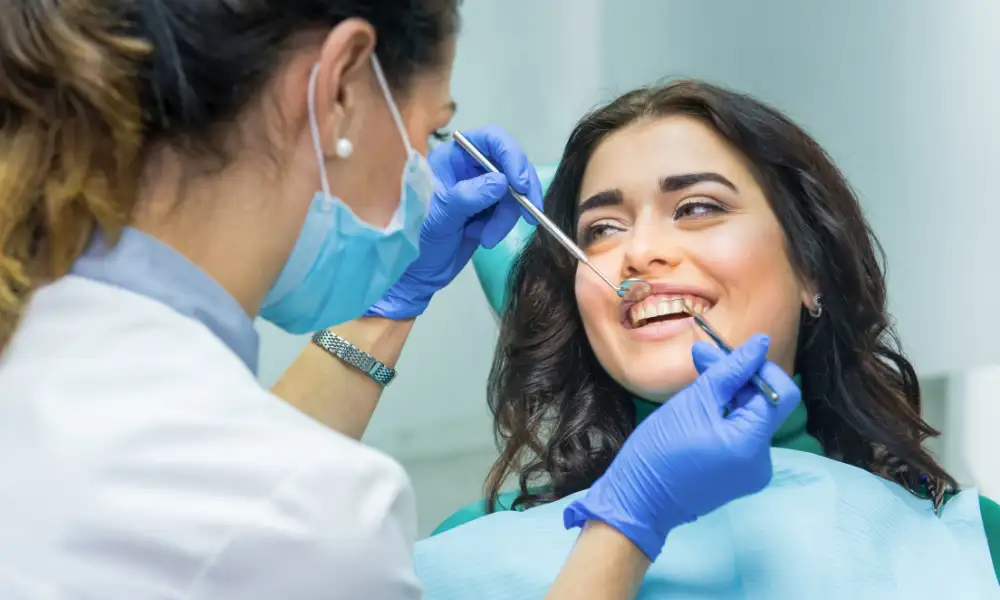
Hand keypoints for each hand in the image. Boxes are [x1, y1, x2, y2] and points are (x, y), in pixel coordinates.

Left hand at [365, 126, 542, 319]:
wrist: (416, 272)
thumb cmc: (417, 238)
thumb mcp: (439, 217)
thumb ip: (468, 197)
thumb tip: (501, 181)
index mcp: (452, 157)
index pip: (490, 139)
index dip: (511, 155)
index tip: (520, 183)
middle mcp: (469, 167)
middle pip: (510, 164)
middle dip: (519, 191)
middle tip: (528, 214)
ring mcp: (480, 189)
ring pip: (513, 191)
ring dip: (508, 216)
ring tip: (487, 237)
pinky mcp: (488, 210)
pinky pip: (509, 210)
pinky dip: (503, 226)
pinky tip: (484, 238)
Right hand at [563, 334, 801, 560]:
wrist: (638, 500)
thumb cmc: (660, 449)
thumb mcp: (693, 402)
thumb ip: (730, 370)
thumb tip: (761, 342)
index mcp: (752, 443)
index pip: (778, 393)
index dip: (758, 367)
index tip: (727, 352)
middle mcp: (762, 460)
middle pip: (764, 405)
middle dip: (737, 378)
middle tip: (701, 356)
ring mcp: (752, 472)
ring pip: (752, 419)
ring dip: (730, 395)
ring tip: (697, 378)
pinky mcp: (739, 476)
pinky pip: (741, 437)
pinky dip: (726, 417)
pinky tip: (701, 407)